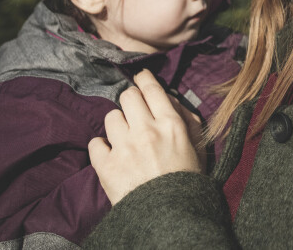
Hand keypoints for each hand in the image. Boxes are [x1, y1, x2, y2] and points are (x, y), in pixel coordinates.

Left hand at [88, 70, 201, 204]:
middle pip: (127, 96)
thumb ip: (185, 118)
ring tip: (125, 138)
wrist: (170, 215)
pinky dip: (102, 147)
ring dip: (118, 125)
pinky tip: (112, 154)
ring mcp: (124, 148)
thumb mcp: (197, 145)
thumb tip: (168, 99)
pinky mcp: (106, 166)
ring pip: (111, 117)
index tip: (140, 76)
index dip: (143, 78)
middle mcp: (146, 131)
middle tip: (134, 112)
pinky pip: (95, 143)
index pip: (151, 88)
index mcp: (171, 124)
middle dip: (130, 101)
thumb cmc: (187, 179)